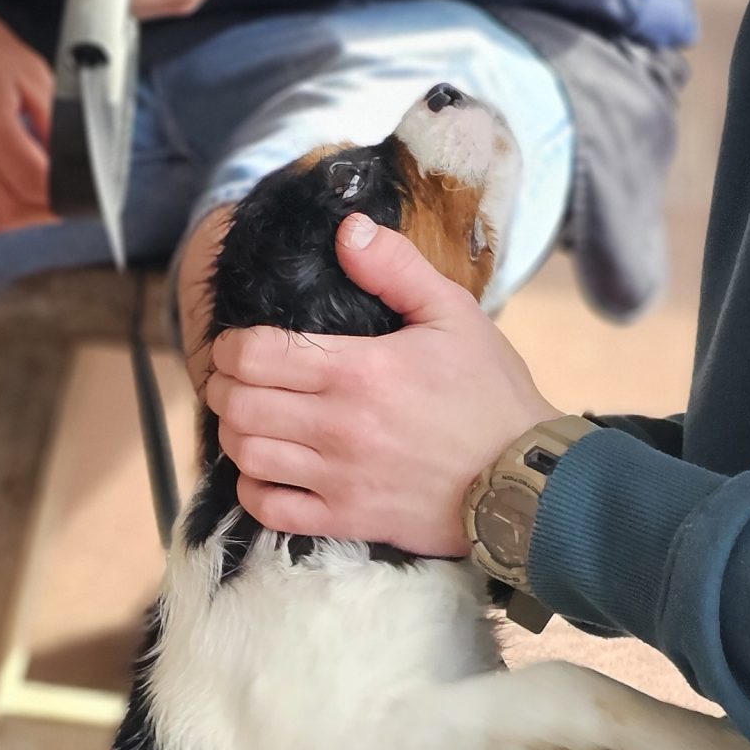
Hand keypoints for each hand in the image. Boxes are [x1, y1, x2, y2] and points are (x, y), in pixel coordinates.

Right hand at [0, 0, 53, 233]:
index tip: (76, 192)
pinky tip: (2, 201)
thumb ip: (52, 116)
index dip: (60, 195)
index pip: (32, 183)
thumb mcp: (27, 68)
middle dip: (42, 212)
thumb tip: (69, 155)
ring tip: (35, 205)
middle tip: (62, 202)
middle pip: (10, 209)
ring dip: (15, 220)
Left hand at [205, 213, 558, 555]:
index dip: (230, 345)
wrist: (526, 479)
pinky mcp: (346, 519)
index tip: (235, 344)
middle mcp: (338, 426)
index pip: (254, 354)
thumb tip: (348, 230)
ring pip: (245, 455)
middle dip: (223, 386)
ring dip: (235, 434)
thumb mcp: (455, 314)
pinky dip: (253, 489)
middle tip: (233, 379)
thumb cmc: (491, 395)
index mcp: (358, 369)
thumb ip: (397, 268)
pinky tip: (267, 470)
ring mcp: (338, 478)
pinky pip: (269, 509)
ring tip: (249, 420)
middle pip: (237, 404)